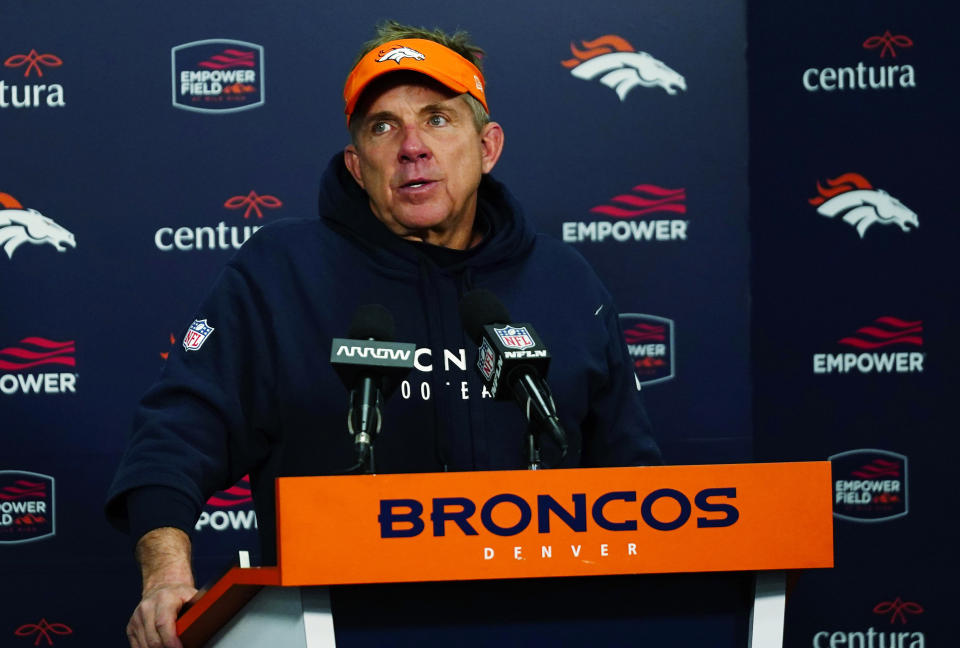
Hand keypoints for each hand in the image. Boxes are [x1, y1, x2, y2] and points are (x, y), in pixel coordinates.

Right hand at [126, 527, 196, 647]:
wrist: (162, 585)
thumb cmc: (180, 593)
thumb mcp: (192, 596)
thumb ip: (198, 608)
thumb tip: (210, 620)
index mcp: (164, 599)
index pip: (164, 624)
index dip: (171, 641)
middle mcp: (147, 608)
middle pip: (153, 639)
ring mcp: (136, 618)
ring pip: (145, 645)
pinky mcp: (131, 627)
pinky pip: (138, 646)